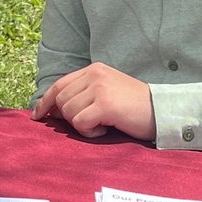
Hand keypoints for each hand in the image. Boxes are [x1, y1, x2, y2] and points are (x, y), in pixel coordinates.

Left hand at [31, 63, 155, 141]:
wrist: (163, 111)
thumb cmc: (134, 107)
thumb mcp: (106, 93)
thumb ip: (82, 95)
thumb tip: (52, 112)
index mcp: (94, 69)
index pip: (59, 84)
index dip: (44, 102)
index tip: (37, 116)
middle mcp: (95, 74)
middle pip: (61, 100)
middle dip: (68, 118)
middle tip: (88, 124)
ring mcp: (100, 88)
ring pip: (69, 113)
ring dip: (81, 126)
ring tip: (102, 124)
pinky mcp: (105, 104)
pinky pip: (80, 123)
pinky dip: (90, 132)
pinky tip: (105, 129)